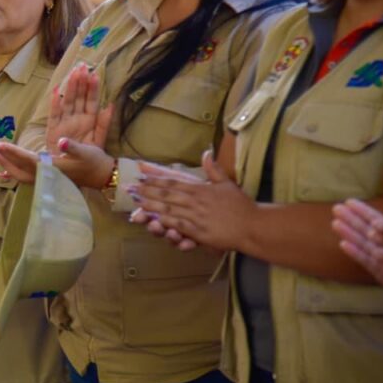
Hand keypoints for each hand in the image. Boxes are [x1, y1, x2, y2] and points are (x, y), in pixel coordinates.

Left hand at [0, 137, 114, 189]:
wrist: (101, 176)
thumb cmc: (93, 162)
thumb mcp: (86, 152)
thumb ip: (72, 147)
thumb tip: (61, 141)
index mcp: (52, 168)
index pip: (27, 159)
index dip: (12, 152)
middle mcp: (45, 175)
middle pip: (17, 168)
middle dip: (1, 157)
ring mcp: (44, 179)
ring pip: (17, 173)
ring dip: (3, 162)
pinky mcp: (44, 179)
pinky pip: (22, 176)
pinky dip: (11, 171)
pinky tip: (2, 170)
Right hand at [45, 63, 113, 150]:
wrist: (75, 172)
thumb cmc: (88, 158)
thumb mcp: (98, 141)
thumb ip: (104, 124)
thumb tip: (111, 105)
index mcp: (89, 120)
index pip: (91, 101)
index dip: (92, 88)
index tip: (94, 74)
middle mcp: (76, 119)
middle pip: (78, 98)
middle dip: (80, 82)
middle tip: (82, 66)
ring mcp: (65, 123)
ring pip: (68, 102)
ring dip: (70, 87)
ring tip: (73, 73)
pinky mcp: (53, 130)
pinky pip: (54, 114)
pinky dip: (55, 103)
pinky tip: (56, 91)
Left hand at [127, 150, 254, 251]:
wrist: (252, 225)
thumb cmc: (240, 205)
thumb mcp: (227, 183)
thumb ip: (214, 169)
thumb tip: (206, 152)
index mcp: (200, 189)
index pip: (173, 182)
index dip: (156, 179)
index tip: (142, 176)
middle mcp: (195, 200)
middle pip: (166, 194)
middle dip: (147, 190)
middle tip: (130, 188)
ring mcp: (196, 216)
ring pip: (169, 209)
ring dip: (151, 205)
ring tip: (136, 201)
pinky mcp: (199, 231)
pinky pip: (179, 225)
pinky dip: (166, 221)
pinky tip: (153, 219)